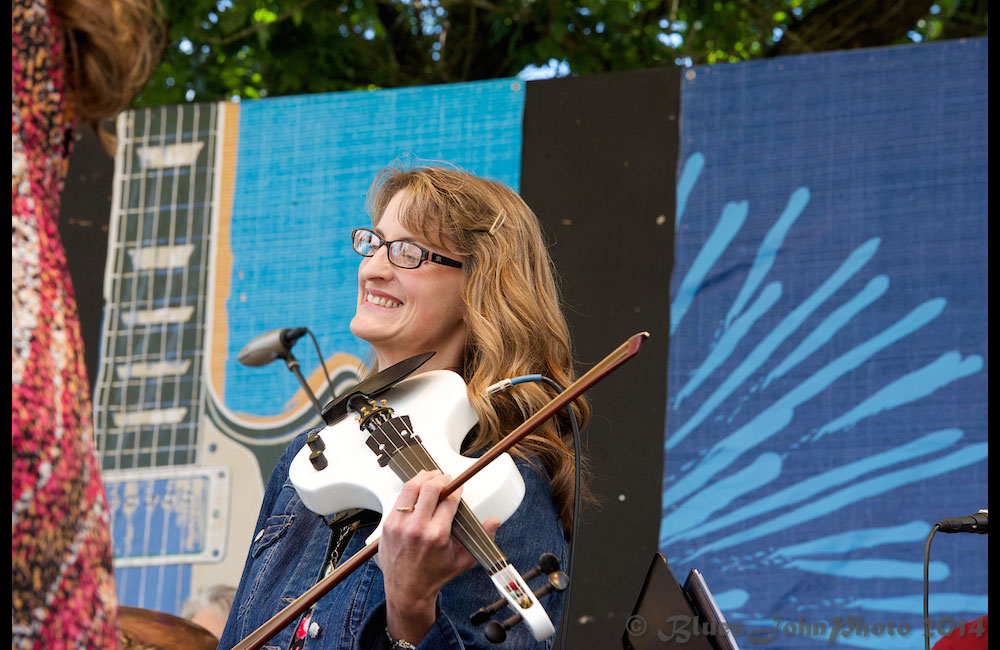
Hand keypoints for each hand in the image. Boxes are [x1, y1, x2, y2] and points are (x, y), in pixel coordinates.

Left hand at [381, 470, 499, 644]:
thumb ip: (481, 538)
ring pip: (410, 488)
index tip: (459, 486)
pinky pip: (399, 499)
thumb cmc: (435, 575)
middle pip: (429, 488)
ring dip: (422, 478)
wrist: (407, 590)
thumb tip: (495, 521)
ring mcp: (400, 525)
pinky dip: (409, 491)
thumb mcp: (463, 560)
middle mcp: (417, 528)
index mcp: (437, 535)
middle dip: (440, 479)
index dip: (456, 489)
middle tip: (446, 478)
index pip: (449, 500)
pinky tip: (417, 488)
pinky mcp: (388, 525)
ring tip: (430, 475)